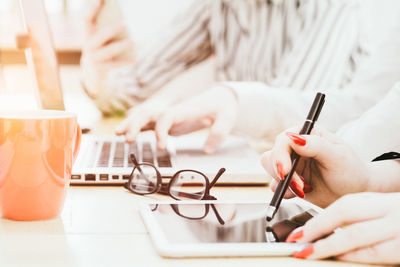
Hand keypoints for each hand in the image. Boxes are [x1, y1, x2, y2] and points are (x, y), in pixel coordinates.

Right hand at [80, 0, 133, 97]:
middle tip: (125, 24)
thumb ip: (106, 26)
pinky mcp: (100, 69)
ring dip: (121, 46)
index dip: (92, 9)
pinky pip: (115, 64)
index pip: (86, 19)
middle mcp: (87, 45)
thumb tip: (124, 19)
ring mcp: (93, 58)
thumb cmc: (100, 46)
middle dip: (112, 30)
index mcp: (86, 33)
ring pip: (109, 51)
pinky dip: (125, 62)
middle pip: (100, 36)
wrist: (91, 70)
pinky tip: (134, 60)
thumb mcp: (99, 36)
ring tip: (132, 41)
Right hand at [115, 86, 237, 153]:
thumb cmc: (224, 107)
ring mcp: (170, 114)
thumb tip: (207, 150)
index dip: (160, 129)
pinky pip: (150, 122)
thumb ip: (219, 133)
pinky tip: (126, 134)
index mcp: (186, 110)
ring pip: (146, 116)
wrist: (221, 97)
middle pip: (150, 113)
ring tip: (117, 134)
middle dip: (136, 124)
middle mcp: (174, 110)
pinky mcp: (169, 119)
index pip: (167, 116)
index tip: (160, 145)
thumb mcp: (228, 118)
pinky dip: (137, 127)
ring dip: (131, 123)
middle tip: (128, 139)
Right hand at [261, 126, 370, 206]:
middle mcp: (296, 147)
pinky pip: (275, 185)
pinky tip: (302, 193)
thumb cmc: (352, 171)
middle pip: (272, 155)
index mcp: (308, 134)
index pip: (284, 139)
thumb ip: (316, 146)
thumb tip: (294, 137)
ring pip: (271, 170)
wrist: (356, 192)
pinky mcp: (289, 180)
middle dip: (283, 173)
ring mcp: (291, 164)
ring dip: (284, 183)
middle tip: (300, 186)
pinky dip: (285, 191)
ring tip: (305, 189)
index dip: (280, 155)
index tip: (285, 171)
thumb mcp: (338, 157)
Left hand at [287, 192, 399, 264]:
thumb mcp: (383, 212)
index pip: (344, 205)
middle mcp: (390, 210)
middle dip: (317, 229)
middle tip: (296, 243)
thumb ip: (359, 218)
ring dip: (330, 246)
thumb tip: (326, 233)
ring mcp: (399, 227)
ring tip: (310, 253)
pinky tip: (342, 259)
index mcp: (380, 201)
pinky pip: (377, 252)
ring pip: (358, 235)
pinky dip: (356, 257)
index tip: (299, 232)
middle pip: (346, 214)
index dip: (319, 219)